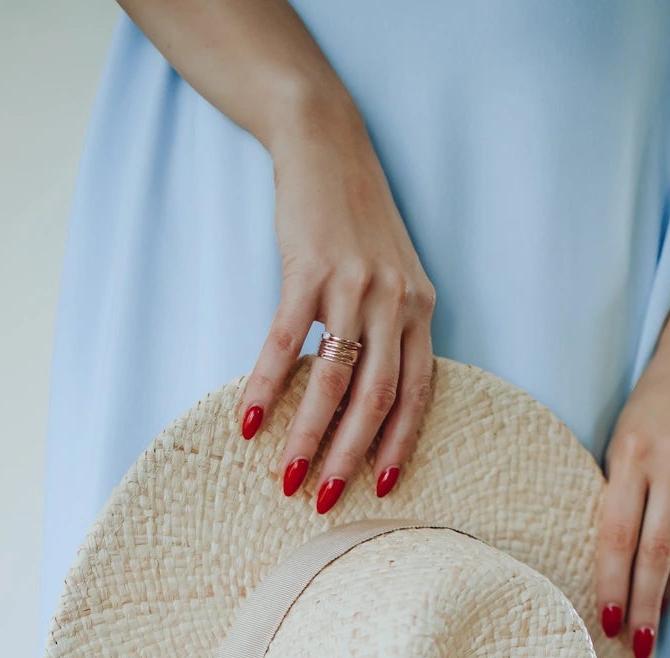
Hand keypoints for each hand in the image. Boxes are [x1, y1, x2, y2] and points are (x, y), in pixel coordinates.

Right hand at [240, 97, 436, 509]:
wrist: (327, 143)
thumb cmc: (357, 219)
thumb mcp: (392, 274)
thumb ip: (390, 329)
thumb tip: (368, 399)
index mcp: (419, 308)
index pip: (417, 393)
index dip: (399, 445)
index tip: (381, 488)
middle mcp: (394, 300)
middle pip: (376, 397)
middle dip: (351, 456)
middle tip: (326, 501)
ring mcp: (352, 284)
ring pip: (332, 379)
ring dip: (308, 435)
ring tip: (288, 477)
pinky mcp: (307, 268)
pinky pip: (284, 342)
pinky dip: (265, 385)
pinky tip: (250, 421)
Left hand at [598, 317, 669, 657]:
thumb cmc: (651, 395)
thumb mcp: (623, 433)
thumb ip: (620, 488)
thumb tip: (614, 559)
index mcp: (635, 450)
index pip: (620, 533)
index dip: (613, 583)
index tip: (608, 624)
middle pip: (657, 551)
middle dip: (645, 604)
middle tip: (637, 647)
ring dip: (668, 588)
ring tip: (652, 622)